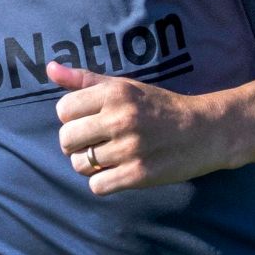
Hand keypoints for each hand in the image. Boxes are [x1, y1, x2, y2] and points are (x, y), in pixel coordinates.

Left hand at [48, 61, 226, 194]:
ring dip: (89, 165)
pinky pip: (97, 186)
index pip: (63, 110)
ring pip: (80, 165)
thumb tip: (49, 68)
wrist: (204, 131)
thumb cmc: (159, 107)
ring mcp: (130, 148)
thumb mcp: (124, 86)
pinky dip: (103, 183)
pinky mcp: (139, 175)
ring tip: (107, 156)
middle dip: (75, 143)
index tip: (88, 120)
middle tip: (94, 141)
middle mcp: (121, 118)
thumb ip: (84, 79)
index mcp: (115, 93)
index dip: (72, 118)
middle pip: (67, 139)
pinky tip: (117, 171)